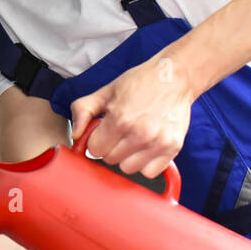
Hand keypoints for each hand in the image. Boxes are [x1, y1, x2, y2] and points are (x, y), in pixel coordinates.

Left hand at [69, 53, 193, 177]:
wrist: (174, 77)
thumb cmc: (139, 83)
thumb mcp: (105, 91)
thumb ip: (83, 110)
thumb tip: (75, 135)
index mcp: (120, 119)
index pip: (95, 149)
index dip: (97, 140)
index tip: (105, 131)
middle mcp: (139, 134)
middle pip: (110, 160)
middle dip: (111, 147)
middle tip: (121, 132)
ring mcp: (158, 142)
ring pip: (129, 169)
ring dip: (127, 157)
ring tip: (133, 139)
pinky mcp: (173, 147)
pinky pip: (150, 172)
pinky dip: (146, 163)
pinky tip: (146, 147)